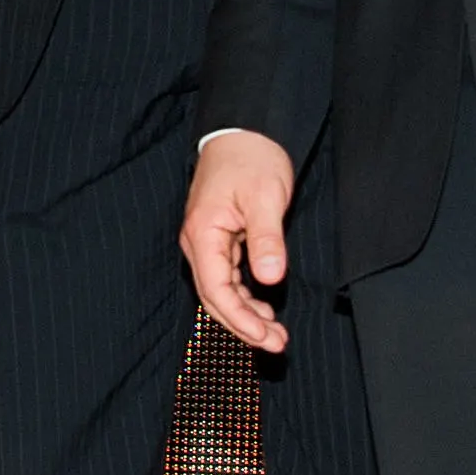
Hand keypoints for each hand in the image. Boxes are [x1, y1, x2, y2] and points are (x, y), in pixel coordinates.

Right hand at [181, 130, 297, 351]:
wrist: (245, 130)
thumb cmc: (252, 158)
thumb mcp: (266, 197)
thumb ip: (266, 239)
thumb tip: (270, 279)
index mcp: (203, 233)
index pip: (215, 290)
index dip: (239, 318)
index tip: (265, 336)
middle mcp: (199, 242)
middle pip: (215, 298)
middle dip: (244, 325)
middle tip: (276, 343)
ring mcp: (208, 242)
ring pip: (222, 291)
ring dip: (246, 315)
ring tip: (275, 333)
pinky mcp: (220, 240)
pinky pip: (227, 278)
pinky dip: (245, 297)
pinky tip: (264, 309)